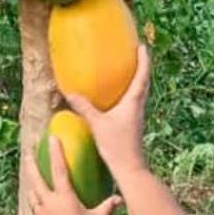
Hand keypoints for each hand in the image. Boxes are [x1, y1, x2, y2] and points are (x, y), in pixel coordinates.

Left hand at [26, 131, 121, 214]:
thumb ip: (106, 208)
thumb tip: (119, 199)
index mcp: (64, 198)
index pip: (59, 169)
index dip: (55, 152)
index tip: (51, 137)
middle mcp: (49, 203)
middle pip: (36, 178)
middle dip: (31, 162)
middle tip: (27, 150)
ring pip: (32, 194)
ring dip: (31, 184)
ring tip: (31, 176)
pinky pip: (35, 211)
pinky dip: (37, 204)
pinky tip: (39, 206)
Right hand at [61, 43, 150, 183]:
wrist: (130, 168)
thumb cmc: (117, 146)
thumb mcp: (98, 124)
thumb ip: (85, 108)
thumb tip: (69, 92)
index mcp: (134, 102)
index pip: (142, 76)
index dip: (143, 60)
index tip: (141, 46)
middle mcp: (138, 106)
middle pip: (144, 82)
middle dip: (141, 67)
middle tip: (135, 54)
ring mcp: (137, 116)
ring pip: (140, 92)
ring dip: (137, 79)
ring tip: (127, 70)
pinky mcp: (132, 124)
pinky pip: (133, 102)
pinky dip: (129, 93)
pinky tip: (117, 97)